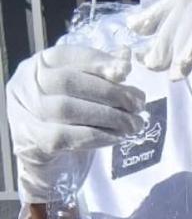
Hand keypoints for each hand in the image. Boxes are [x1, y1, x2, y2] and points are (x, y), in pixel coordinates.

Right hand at [6, 45, 147, 202]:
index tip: (126, 71)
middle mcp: (26, 87)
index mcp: (38, 67)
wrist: (52, 165)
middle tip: (137, 105)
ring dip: (108, 116)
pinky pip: (66, 137)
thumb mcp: (86, 95)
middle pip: (68, 81)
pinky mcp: (34, 144)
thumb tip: (125, 55)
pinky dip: (97, 136)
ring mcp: (27, 115)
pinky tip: (117, 138)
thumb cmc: (72, 123)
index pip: (65, 54)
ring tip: (133, 124)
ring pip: (67, 109)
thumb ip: (103, 75)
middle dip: (109, 91)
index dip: (97, 60)